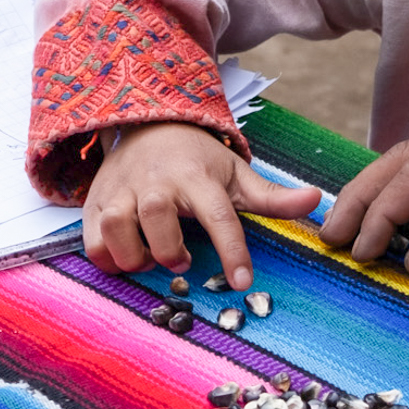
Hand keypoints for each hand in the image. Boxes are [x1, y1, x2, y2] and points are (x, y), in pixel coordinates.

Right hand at [84, 121, 322, 285]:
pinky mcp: (95, 201)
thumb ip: (272, 196)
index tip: (243, 282)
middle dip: (168, 247)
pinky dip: (104, 255)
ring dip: (132, 253)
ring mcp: (122, 189)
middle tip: (181, 261)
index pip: (219, 213)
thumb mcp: (237, 175)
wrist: (148, 126)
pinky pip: (92, 235)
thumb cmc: (198, 160)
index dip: (231, 249)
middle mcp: (156, 180)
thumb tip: (316, 199)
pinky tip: (124, 258)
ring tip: (149, 261)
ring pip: (117, 223)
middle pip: (157, 214)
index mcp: (197, 175)